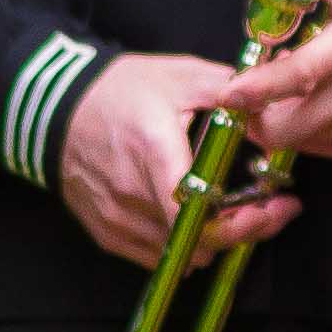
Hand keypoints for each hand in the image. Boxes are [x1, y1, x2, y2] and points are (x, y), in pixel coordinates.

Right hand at [60, 52, 303, 270]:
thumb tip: (276, 95)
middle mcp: (131, 192)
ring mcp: (117, 217)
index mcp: (153, 149)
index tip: (275, 207)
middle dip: (245, 229)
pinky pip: (158, 255)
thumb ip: (231, 89)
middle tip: (275, 212)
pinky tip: (205, 222)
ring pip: (182, 251)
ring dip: (218, 238)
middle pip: (198, 237)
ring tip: (244, 213)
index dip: (241, 219)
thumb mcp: (180, 76)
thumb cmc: (121, 91)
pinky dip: (187, 244)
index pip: (195, 208)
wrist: (55, 108)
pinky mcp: (108, 233)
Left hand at [218, 0, 331, 163]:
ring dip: (276, 119)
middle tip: (252, 91)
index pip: (301, 75)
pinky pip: (311, 148)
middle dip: (252, 114)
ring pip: (290, 140)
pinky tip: (314, 104)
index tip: (230, 92)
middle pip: (282, 125)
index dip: (260, 88)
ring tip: (292, 91)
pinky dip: (300, 129)